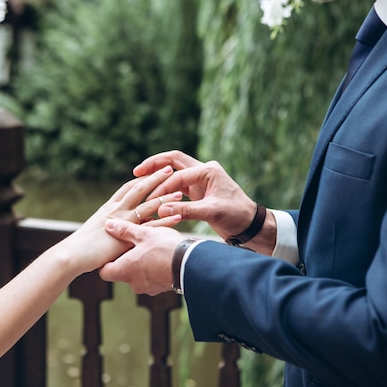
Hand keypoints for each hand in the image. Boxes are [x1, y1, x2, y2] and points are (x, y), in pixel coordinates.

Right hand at [60, 166, 182, 273]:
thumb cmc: (80, 247)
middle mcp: (116, 210)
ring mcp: (122, 221)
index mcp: (109, 207)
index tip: (152, 172)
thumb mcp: (96, 232)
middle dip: (155, 178)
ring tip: (180, 191)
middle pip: (139, 189)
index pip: (127, 188)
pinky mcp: (127, 234)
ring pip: (147, 204)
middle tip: (169, 170)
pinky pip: (151, 225)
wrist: (72, 255)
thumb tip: (117, 230)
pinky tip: (177, 217)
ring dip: (165, 196)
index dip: (141, 179)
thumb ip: (109, 227)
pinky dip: (165, 221)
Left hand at [99, 219, 185, 294]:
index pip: (105, 271)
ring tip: (151, 246)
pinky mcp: (162, 288)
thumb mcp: (143, 234)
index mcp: (124, 271)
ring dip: (142, 262)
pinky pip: (152, 277)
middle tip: (135, 242)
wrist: (192, 264)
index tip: (114, 248)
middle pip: (123, 272)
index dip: (107, 260)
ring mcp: (149, 288)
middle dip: (127, 258)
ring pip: (138, 274)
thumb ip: (124, 230)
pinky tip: (162, 255)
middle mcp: (134, 283)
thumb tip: (109, 226)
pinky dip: (154, 267)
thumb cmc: (165, 248)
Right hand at [134, 150, 257, 239]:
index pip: (178, 174)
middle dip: (155, 165)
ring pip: (174, 173)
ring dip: (158, 177)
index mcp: (208, 170)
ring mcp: (200, 180)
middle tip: (136, 172)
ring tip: (140, 182)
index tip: (151, 199)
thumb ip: (186, 210)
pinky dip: (165, 189)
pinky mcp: (198, 191)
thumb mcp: (212, 212)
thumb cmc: (236, 216)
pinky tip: (153, 195)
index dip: (163, 186)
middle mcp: (204, 171)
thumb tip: (160, 210)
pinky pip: (177, 185)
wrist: (250, 225)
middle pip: (173, 161)